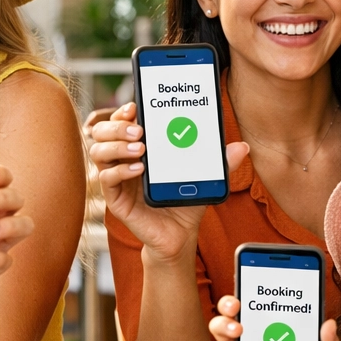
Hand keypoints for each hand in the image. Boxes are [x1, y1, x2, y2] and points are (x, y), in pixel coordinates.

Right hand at [87, 102, 248, 261]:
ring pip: (98, 152)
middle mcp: (123, 159)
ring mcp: (117, 179)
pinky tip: (138, 169)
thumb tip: (243, 147)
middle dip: (117, 125)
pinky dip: (119, 171)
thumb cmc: (185, 200)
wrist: (180, 234)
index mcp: (139, 147)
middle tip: (139, 129)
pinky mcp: (116, 199)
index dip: (122, 111)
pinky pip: (106, 179)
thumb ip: (221, 162)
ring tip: (141, 149)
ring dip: (116, 145)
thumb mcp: (204, 177)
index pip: (120, 121)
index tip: (135, 106)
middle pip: (102, 132)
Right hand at [208, 295, 338, 340]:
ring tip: (239, 329)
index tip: (255, 278)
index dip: (251, 286)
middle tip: (238, 303)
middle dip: (230, 301)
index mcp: (268, 325)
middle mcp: (248, 334)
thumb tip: (329, 324)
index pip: (256, 300)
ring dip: (224, 324)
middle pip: (230, 310)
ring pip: (219, 328)